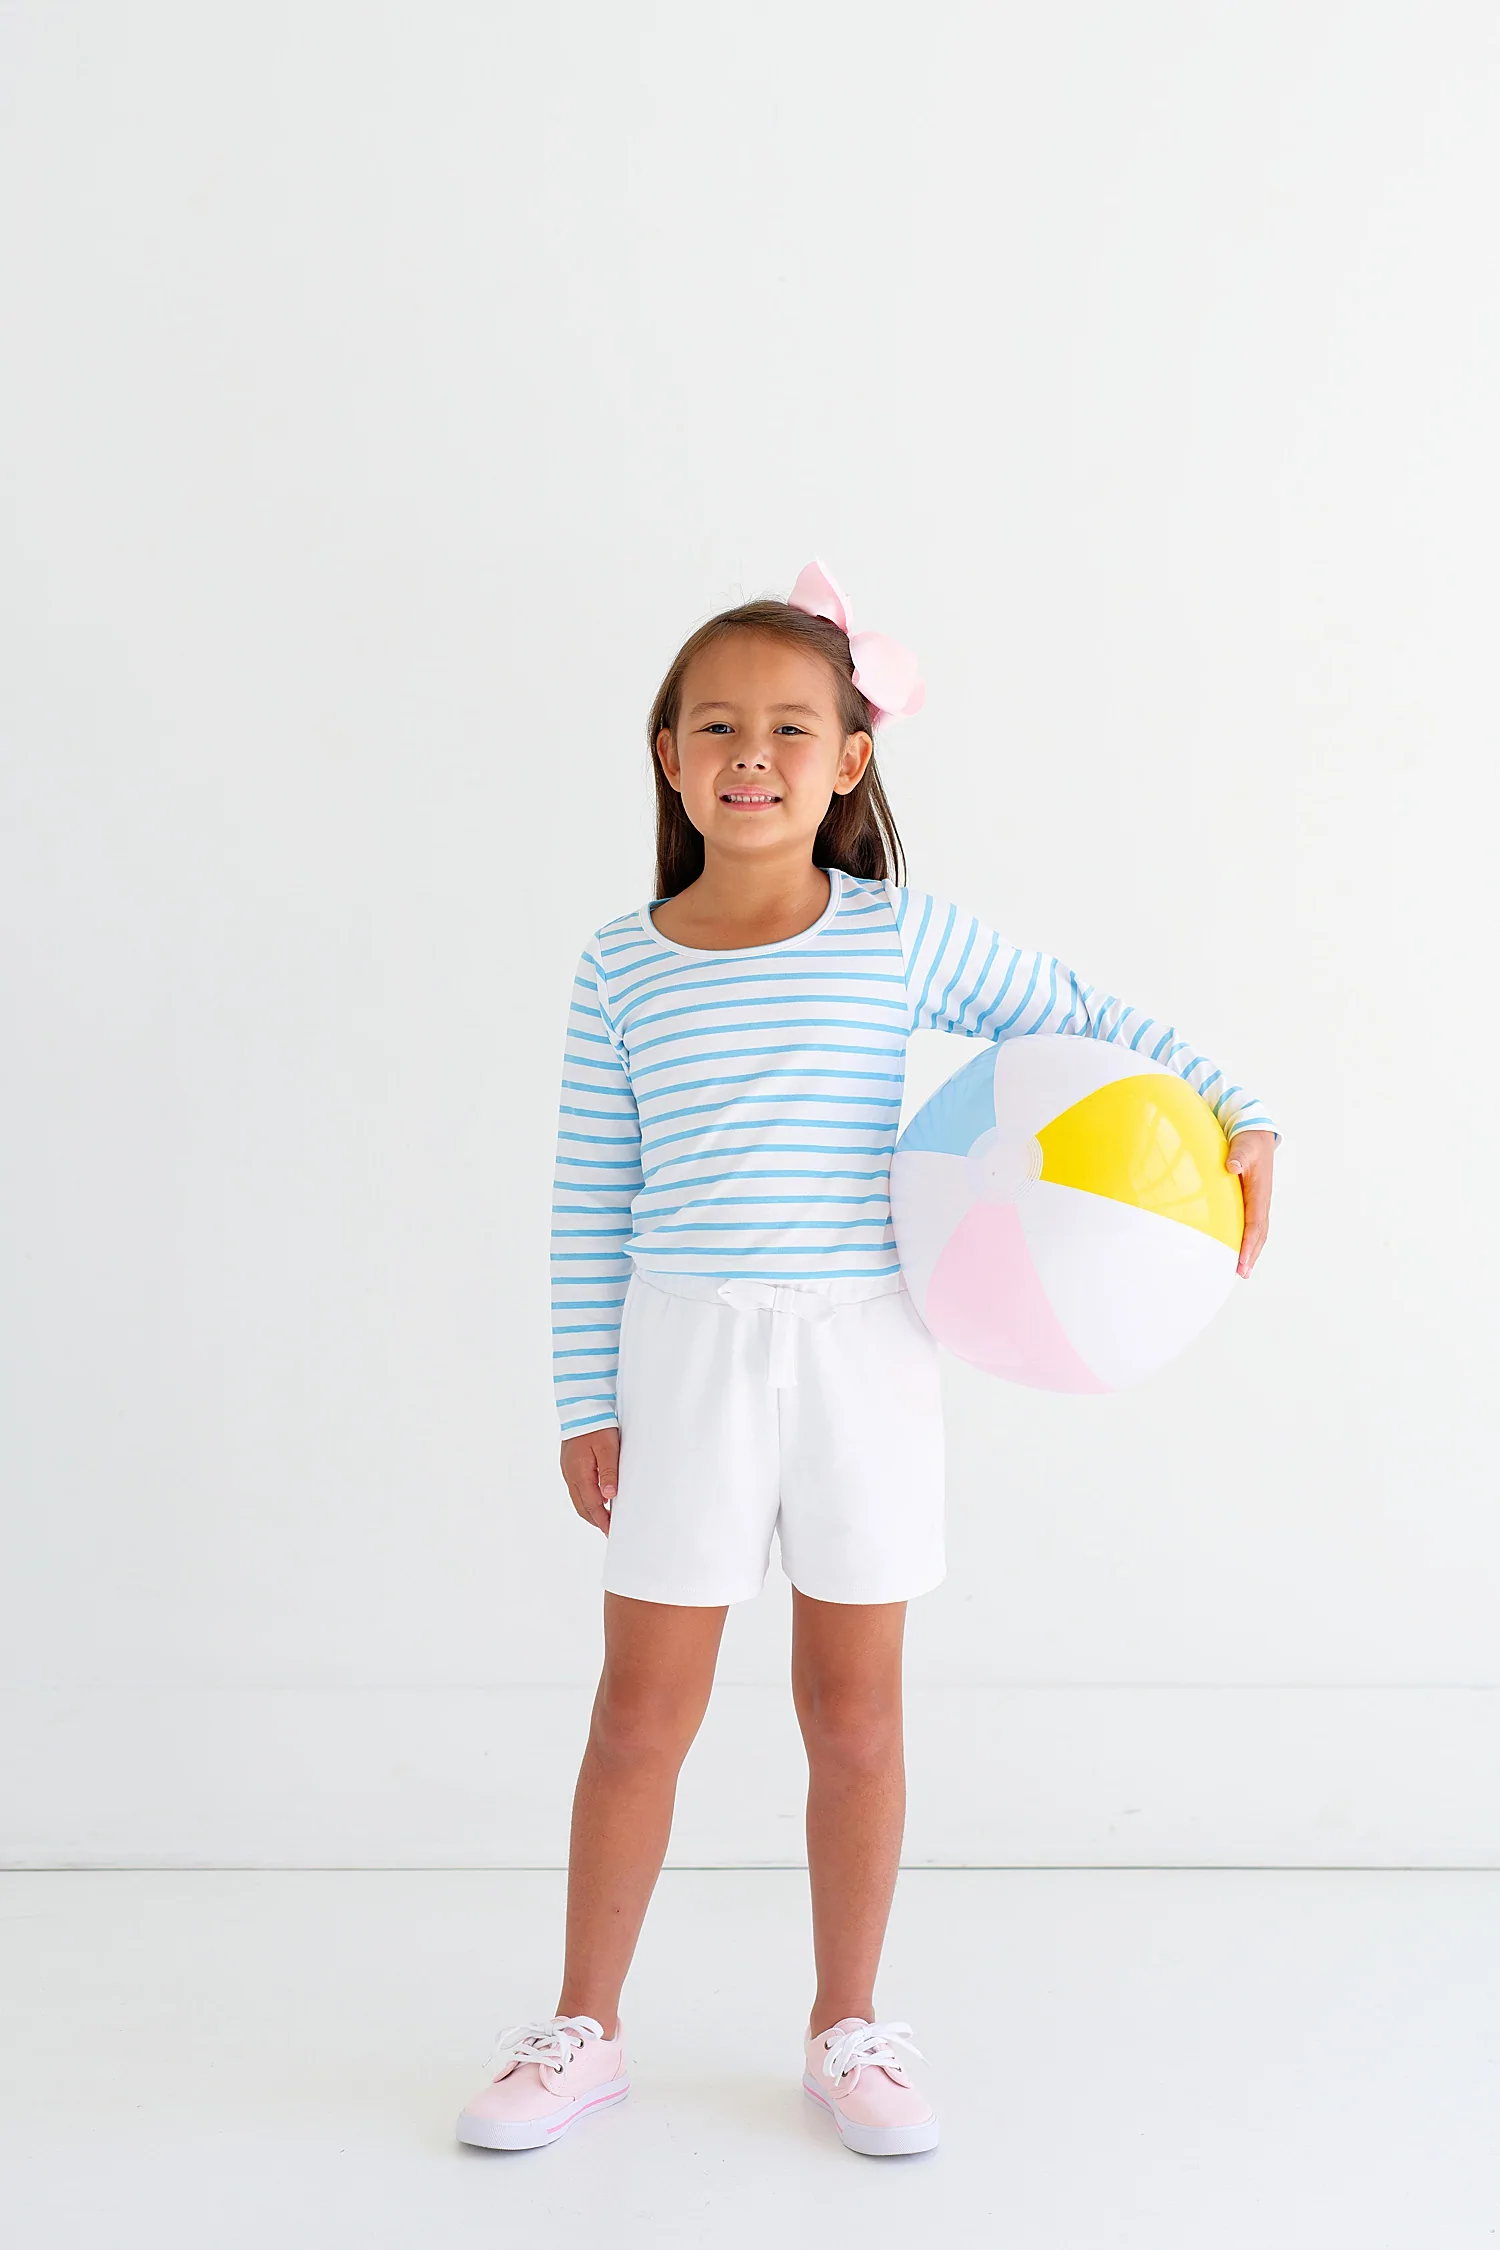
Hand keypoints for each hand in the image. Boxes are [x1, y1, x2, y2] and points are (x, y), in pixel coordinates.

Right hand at [560, 1427, 619, 1532]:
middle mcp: (570, 1474)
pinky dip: (587, 1498)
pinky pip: (577, 1489)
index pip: (592, 1505)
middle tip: (609, 1530)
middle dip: (596, 1520)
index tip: (611, 1531)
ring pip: (578, 1499)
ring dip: (591, 1510)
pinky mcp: (570, 1464)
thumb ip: (609, 1472)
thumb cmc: (597, 1424)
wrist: (581, 1406)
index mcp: (579, 1473)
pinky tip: (598, 1498)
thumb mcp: (608, 1448)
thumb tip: (609, 1496)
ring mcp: (568, 1470)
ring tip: (605, 1518)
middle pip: (582, 1506)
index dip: (602, 1520)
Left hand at [1226, 1129, 1274, 1276]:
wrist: (1257, 1136)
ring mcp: (1258, 1202)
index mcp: (1259, 1192)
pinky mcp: (1252, 1201)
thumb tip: (1232, 1166)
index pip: (1254, 1223)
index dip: (1248, 1243)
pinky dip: (1248, 1240)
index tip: (1242, 1260)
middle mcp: (1261, 1200)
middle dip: (1251, 1254)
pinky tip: (1240, 1250)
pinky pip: (1252, 1225)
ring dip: (1251, 1251)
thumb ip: (1238, 1155)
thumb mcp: (1244, 1146)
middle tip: (1242, 1273)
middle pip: (1259, 1233)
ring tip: (1242, 1270)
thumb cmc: (1249, 1142)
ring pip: (1257, 1231)